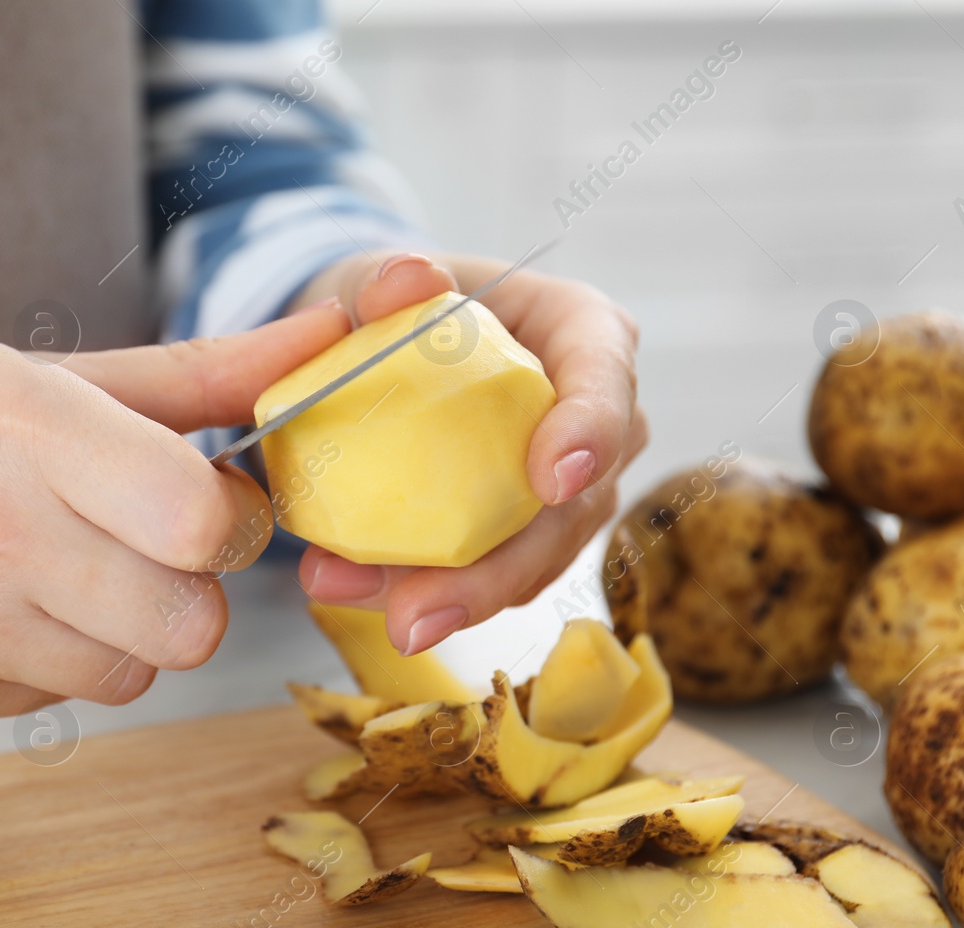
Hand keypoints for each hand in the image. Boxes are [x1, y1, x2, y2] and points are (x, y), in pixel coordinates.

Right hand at [0, 305, 350, 721]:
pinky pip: (52, 704)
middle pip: (190, 624)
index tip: (198, 505)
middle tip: (135, 548)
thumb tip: (328, 343)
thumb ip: (194, 375)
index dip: (228, 523)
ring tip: (46, 570)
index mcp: (24, 420)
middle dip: (187, 591)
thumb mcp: (33, 371)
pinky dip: (43, 663)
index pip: (199, 519)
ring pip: (131, 675)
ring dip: (117, 632)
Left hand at [287, 251, 646, 653]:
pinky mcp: (528, 535)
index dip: (590, 431)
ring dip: (452, 599)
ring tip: (358, 604)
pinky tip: (363, 599)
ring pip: (534, 560)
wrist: (383, 347)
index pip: (605, 379)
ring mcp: (571, 487)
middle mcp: (596, 420)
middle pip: (573, 506)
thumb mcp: (382, 280)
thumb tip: (404, 281)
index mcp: (585, 335)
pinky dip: (430, 594)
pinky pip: (494, 579)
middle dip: (500, 571)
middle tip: (421, 611)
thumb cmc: (401, 305)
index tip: (550, 480)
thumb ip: (388, 280)